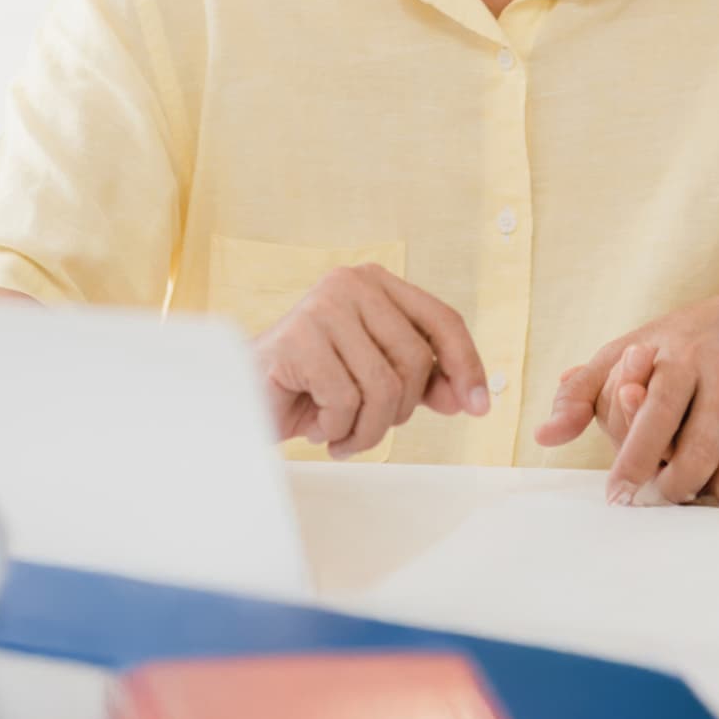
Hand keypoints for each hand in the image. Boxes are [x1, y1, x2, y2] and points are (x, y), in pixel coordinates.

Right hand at [252, 265, 489, 458]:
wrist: (240, 399)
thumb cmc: (309, 388)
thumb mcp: (375, 382)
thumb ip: (422, 383)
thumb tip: (467, 398)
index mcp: (376, 283)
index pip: (443, 320)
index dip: (467, 365)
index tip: (478, 408)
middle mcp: (351, 283)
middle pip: (416, 360)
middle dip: (398, 411)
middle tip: (365, 427)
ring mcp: (322, 306)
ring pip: (384, 387)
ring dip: (366, 429)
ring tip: (340, 434)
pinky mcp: (297, 337)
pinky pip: (345, 400)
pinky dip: (336, 428)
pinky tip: (315, 426)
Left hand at [538, 296, 718, 507]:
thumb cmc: (675, 347)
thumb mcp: (625, 354)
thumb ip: (582, 394)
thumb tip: (544, 437)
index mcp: (681, 356)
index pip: (657, 417)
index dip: (635, 462)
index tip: (617, 495)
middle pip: (699, 453)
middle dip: (672, 488)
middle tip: (655, 498)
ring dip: (708, 496)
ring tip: (689, 493)